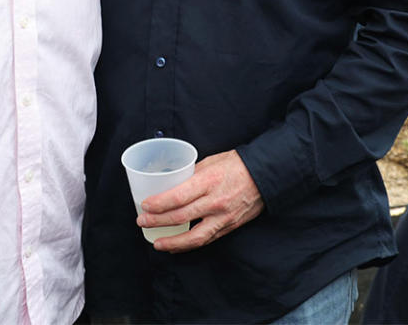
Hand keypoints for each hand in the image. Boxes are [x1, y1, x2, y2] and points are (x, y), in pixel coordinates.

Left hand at [137, 150, 263, 252]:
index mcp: (208, 181)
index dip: (159, 204)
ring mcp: (223, 217)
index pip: (178, 197)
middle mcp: (215, 202)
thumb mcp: (210, 161)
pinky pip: (207, 239)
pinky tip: (178, 246)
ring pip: (194, 237)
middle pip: (180, 217)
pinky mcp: (229, 226)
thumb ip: (191, 175)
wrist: (265, 175)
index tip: (145, 206)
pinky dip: (190, 245)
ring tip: (157, 243)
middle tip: (142, 221)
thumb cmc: (236, 164)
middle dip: (157, 222)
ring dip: (173, 242)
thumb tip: (173, 183)